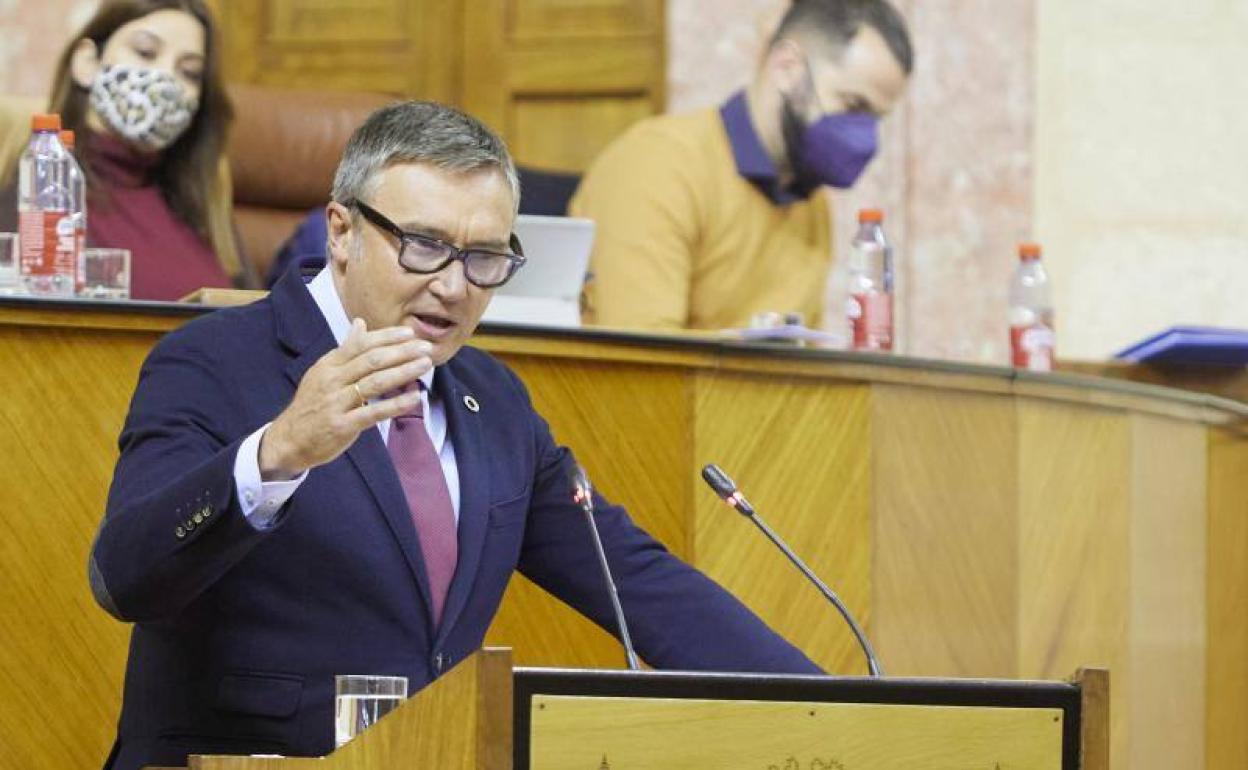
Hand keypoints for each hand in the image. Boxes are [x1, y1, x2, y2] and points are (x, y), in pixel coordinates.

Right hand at [259, 319, 430, 479]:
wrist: (289, 439)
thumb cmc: (312, 403)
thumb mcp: (323, 372)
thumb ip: (345, 349)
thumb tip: (360, 322)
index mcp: (329, 364)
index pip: (361, 344)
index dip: (387, 337)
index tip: (410, 333)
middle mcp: (332, 379)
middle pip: (372, 360)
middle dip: (402, 352)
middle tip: (426, 348)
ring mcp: (336, 402)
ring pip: (375, 382)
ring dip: (403, 372)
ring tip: (425, 365)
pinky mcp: (342, 425)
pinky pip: (374, 412)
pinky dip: (396, 404)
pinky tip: (414, 397)